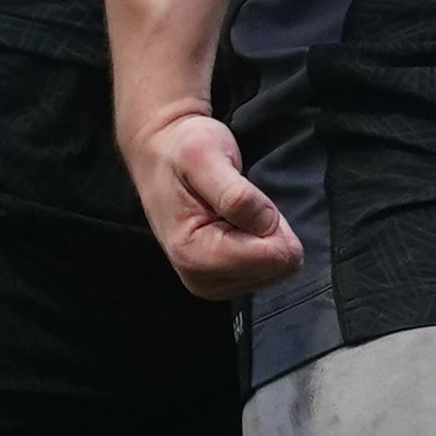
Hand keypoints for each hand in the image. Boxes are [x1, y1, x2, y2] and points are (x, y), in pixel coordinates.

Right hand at [128, 105, 300, 302]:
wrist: (158, 156)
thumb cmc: (181, 151)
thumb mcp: (206, 157)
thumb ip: (236, 194)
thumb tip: (268, 226)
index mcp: (195, 255)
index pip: (272, 258)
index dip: (272, 221)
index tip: (245, 196)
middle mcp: (202, 279)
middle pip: (278, 267)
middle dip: (270, 230)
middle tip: (240, 200)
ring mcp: (212, 284)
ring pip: (277, 270)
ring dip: (265, 235)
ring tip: (233, 209)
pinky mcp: (222, 282)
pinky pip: (269, 270)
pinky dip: (261, 243)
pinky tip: (235, 223)